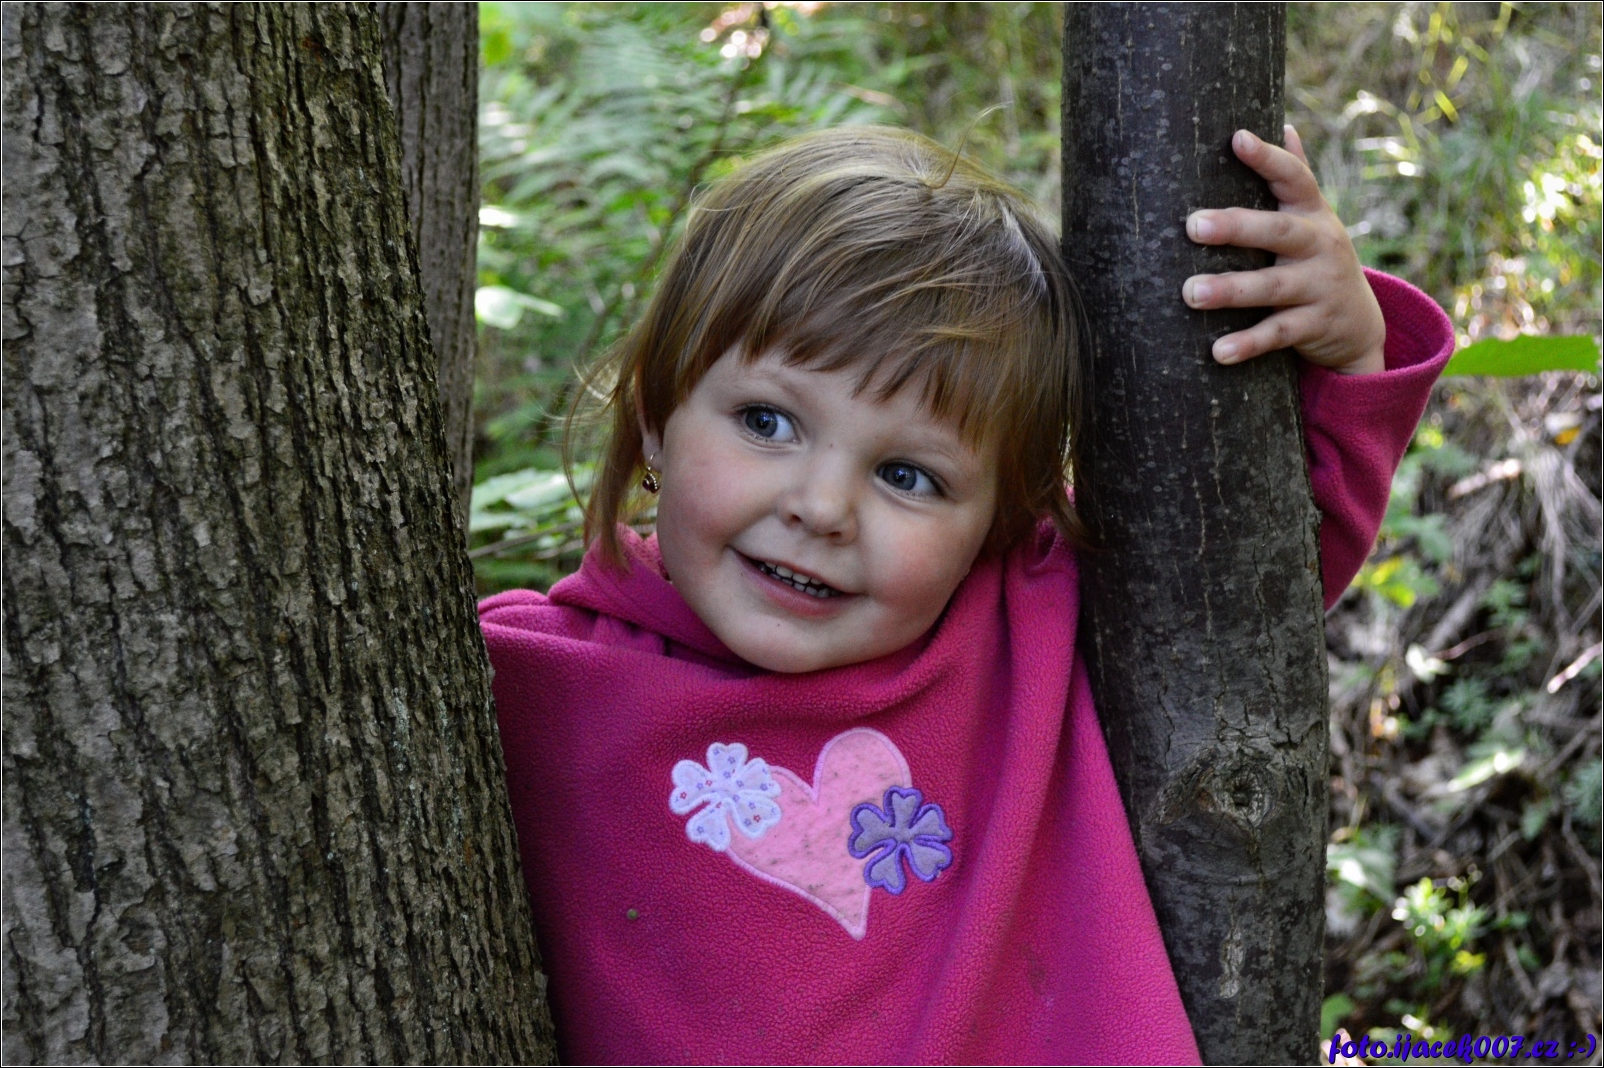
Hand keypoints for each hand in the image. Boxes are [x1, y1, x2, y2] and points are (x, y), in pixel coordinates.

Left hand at [1183, 126, 1386, 375]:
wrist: (1359, 325)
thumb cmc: (1315, 260)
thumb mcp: (1312, 219)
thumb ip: (1294, 177)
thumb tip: (1283, 123)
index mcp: (1312, 213)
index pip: (1294, 178)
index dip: (1268, 158)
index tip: (1237, 138)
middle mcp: (1319, 245)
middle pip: (1278, 231)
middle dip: (1236, 227)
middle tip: (1192, 224)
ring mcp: (1319, 287)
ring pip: (1273, 287)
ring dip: (1231, 290)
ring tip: (1191, 293)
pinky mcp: (1314, 327)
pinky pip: (1278, 335)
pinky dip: (1248, 344)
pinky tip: (1217, 352)